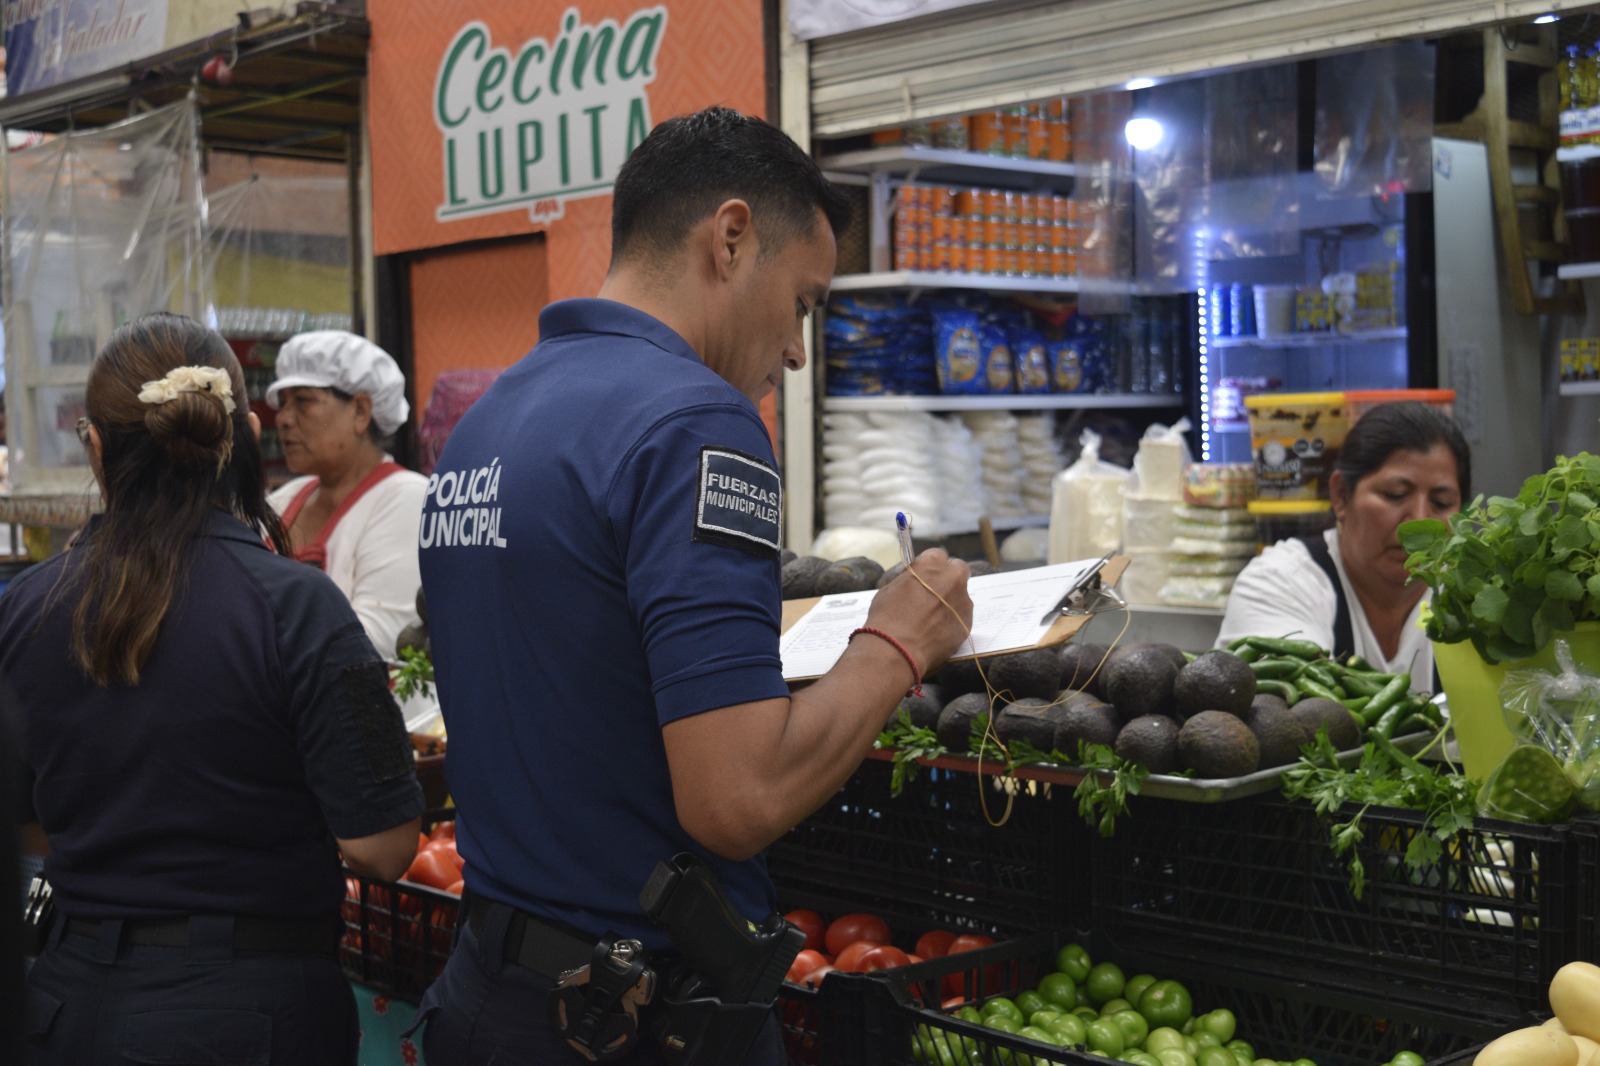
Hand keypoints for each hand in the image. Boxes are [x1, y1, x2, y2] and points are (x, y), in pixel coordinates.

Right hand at [863, 548, 971, 673]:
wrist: (897, 648)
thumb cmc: (887, 616)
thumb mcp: (891, 588)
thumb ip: (910, 579)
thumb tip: (915, 581)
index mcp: (932, 564)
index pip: (937, 555)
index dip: (931, 567)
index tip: (925, 577)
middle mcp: (953, 578)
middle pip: (959, 569)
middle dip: (950, 578)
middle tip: (936, 593)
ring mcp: (963, 601)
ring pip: (961, 596)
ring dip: (951, 602)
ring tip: (932, 620)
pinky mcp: (968, 623)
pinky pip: (962, 617)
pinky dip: (952, 622)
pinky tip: (936, 632)